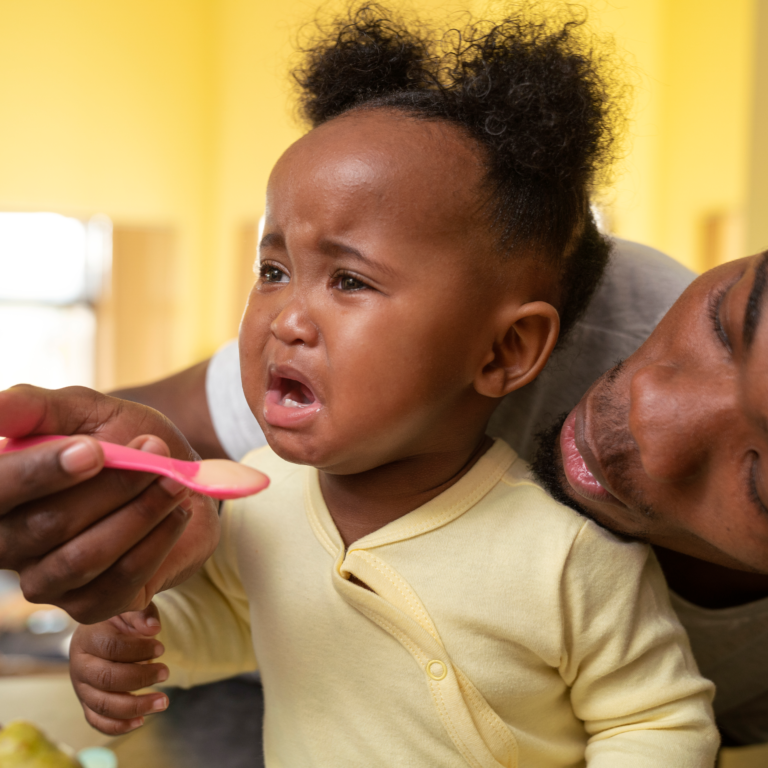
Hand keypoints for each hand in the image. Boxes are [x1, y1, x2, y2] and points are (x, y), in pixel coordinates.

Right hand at [0, 384, 219, 622]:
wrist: (178, 474)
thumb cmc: (125, 439)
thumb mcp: (87, 411)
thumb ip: (36, 407)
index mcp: (0, 493)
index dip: (39, 472)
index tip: (93, 451)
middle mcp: (9, 543)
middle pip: (46, 525)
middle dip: (112, 487)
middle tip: (157, 451)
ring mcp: (47, 580)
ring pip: (85, 557)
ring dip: (140, 513)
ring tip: (175, 481)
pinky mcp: (89, 605)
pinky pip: (119, 581)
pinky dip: (158, 541)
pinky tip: (179, 512)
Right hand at [70, 603, 168, 734]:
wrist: (102, 633)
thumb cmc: (120, 620)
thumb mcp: (130, 610)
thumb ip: (141, 614)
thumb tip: (154, 629)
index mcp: (87, 638)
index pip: (111, 647)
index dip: (138, 650)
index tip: (162, 648)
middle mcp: (80, 665)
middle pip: (106, 679)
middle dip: (140, 679)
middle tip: (166, 673)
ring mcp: (81, 688)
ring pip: (103, 705)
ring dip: (135, 706)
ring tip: (164, 701)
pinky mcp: (87, 704)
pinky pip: (98, 722)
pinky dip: (119, 726)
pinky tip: (142, 720)